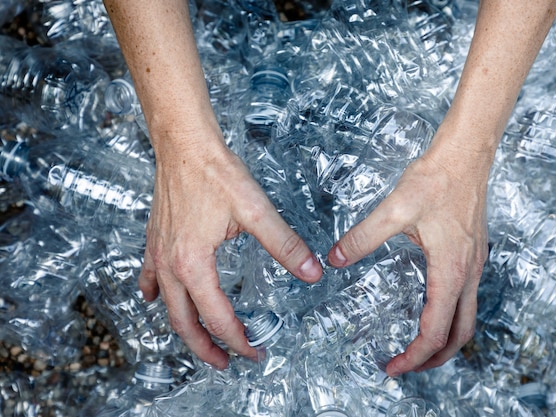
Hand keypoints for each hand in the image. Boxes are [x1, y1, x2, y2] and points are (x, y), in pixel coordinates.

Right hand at [139, 137, 322, 368]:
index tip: (254, 350)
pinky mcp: (156, 239)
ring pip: (167, 305)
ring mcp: (158, 253)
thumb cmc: (215, 172)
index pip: (217, 316)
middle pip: (184, 322)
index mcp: (194, 263)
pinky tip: (156, 298)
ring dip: (183, 328)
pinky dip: (156, 294)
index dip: (238, 339)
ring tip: (199, 341)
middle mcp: (170, 264)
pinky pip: (150, 277)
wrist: (184, 144)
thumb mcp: (256, 210)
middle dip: (205, 348)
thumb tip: (310, 271)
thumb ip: (284, 244)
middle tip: (225, 362)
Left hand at [327, 126, 490, 375]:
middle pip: (460, 335)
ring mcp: (474, 264)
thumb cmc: (437, 179)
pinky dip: (451, 317)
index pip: (435, 331)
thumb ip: (363, 237)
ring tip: (419, 348)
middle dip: (435, 359)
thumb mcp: (394, 209)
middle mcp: (468, 273)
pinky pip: (466, 298)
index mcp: (450, 270)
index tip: (392, 366)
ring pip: (467, 318)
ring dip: (446, 340)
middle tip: (406, 366)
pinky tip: (430, 307)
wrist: (465, 154)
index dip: (414, 356)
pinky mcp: (472, 253)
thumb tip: (335, 259)